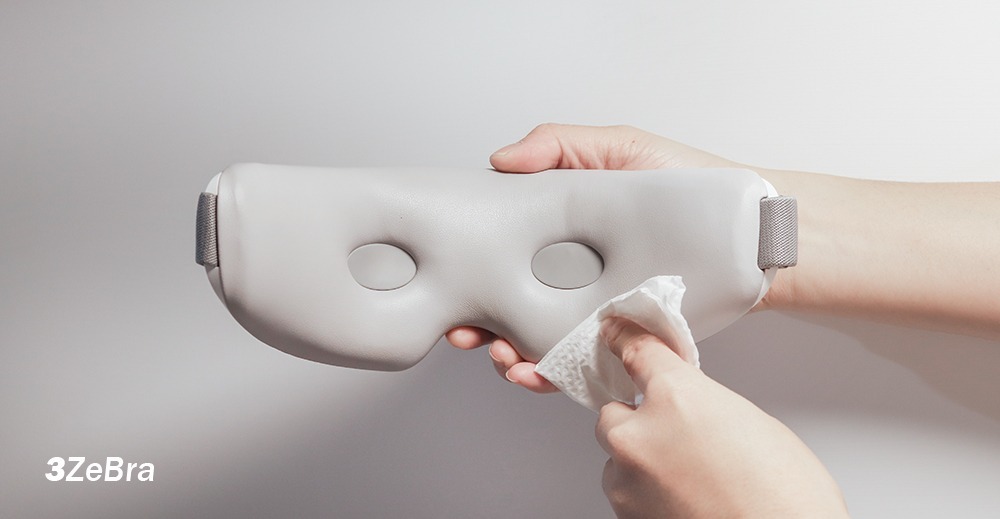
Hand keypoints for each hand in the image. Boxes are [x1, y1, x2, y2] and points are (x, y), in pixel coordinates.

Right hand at [445, 123, 744, 391]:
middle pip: (510, 305)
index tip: (453, 283)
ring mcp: (594, 310)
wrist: (747, 233)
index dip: (473, 270)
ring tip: (505, 359)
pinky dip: (553, 375)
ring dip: (510, 356)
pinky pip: (582, 363)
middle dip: (480, 326)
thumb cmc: (688, 184)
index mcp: (561, 232)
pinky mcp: (621, 339)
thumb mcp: (621, 149)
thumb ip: (560, 147)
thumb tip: (501, 159)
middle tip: (467, 334)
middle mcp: (571, 274)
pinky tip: (539, 373)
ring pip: (537, 341)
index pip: (504, 254)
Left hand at [596, 316, 848, 517]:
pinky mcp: (627, 516)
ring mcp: (628, 481)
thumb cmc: (785, 500)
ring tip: (693, 478)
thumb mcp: (754, 424)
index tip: (617, 334)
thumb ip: (705, 404)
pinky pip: (626, 490)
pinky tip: (687, 498)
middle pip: (615, 411)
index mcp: (676, 398)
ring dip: (642, 460)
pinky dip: (647, 491)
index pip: (636, 352)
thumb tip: (689, 409)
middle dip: (640, 419)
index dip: (626, 339)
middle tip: (682, 436)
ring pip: (617, 456)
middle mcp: (640, 436)